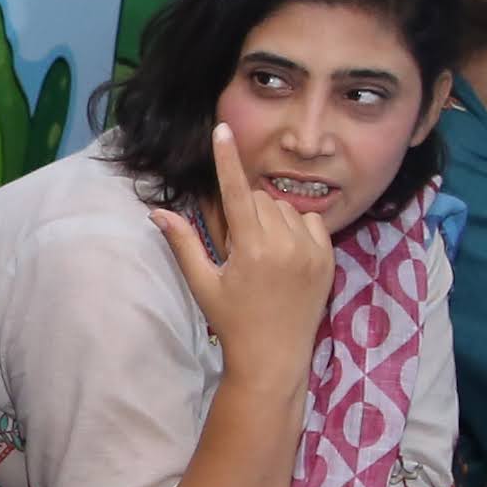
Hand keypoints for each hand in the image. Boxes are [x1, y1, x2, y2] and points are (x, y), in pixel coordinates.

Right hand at [152, 123, 336, 383]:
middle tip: (237, 243)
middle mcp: (285, 244)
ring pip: (284, 206)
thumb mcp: (203, 284)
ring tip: (262, 250)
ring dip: (269, 215)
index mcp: (252, 248)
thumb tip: (157, 212)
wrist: (274, 358)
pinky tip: (285, 250)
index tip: (223, 128)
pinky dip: (295, 225)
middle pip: (259, 197)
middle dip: (244, 208)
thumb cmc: (232, 322)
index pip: (236, 191)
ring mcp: (311, 250)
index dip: (227, 158)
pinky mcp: (328, 258)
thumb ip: (183, 244)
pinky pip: (310, 220)